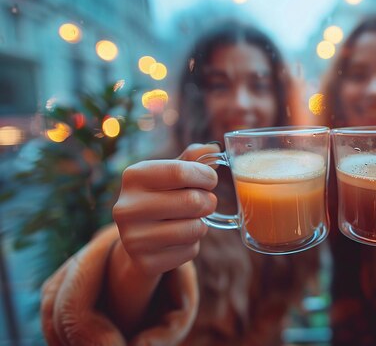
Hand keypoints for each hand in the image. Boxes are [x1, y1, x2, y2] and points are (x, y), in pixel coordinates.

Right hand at [112, 143, 219, 275]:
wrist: (139, 240)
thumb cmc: (162, 197)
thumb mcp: (171, 174)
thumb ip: (192, 160)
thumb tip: (213, 148)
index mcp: (133, 176)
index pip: (181, 171)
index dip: (206, 176)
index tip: (210, 180)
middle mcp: (126, 206)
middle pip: (191, 201)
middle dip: (208, 202)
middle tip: (206, 203)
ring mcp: (132, 238)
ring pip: (194, 228)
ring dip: (202, 225)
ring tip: (191, 221)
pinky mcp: (144, 262)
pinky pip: (190, 251)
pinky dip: (193, 245)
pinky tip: (179, 241)